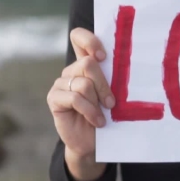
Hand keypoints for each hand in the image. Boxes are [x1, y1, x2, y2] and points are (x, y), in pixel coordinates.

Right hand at [46, 28, 115, 180]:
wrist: (93, 143)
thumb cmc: (107, 115)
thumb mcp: (113, 94)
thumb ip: (112, 77)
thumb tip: (125, 62)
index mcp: (85, 63)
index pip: (78, 37)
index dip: (90, 41)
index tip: (104, 57)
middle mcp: (71, 71)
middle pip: (88, 63)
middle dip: (104, 84)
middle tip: (112, 102)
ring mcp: (60, 84)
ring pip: (83, 83)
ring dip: (97, 102)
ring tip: (104, 115)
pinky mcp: (54, 98)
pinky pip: (75, 98)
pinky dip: (90, 111)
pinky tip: (97, 121)